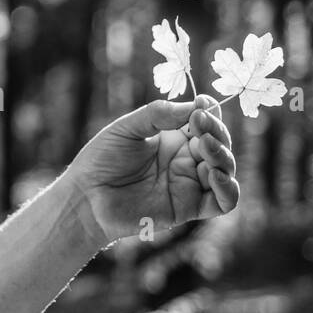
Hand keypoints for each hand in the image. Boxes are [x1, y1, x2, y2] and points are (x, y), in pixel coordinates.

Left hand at [67, 95, 239, 247]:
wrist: (84, 197)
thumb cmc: (100, 161)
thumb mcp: (126, 129)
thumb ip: (158, 115)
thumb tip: (196, 106)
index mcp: (173, 139)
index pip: (206, 122)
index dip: (209, 113)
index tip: (201, 105)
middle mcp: (185, 160)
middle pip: (220, 142)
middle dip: (216, 131)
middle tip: (199, 124)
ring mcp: (188, 184)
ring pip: (226, 169)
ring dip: (223, 155)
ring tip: (204, 145)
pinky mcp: (188, 208)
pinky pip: (223, 202)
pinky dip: (228, 188)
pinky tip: (214, 174)